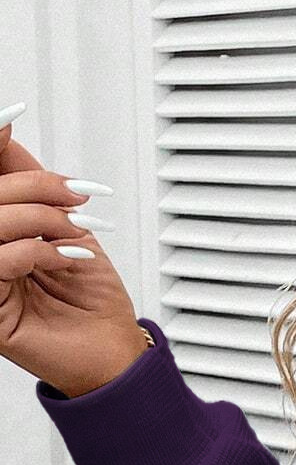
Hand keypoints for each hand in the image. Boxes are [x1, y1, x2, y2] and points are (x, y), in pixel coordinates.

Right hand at [0, 105, 149, 396]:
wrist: (115, 348)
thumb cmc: (92, 297)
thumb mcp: (65, 223)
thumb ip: (29, 180)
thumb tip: (3, 126)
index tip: (7, 116)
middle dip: (34, 188)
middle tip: (73, 197)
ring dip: (40, 220)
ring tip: (73, 234)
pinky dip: (36, 252)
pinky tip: (63, 259)